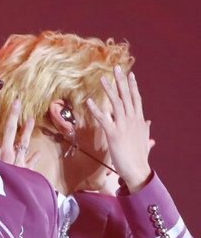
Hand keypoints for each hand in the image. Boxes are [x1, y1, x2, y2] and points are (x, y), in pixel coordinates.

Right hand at [0, 100, 41, 168]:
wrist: (5, 201)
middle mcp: (5, 154)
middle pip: (10, 130)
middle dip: (13, 115)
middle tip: (17, 102)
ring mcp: (17, 161)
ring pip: (24, 142)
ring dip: (27, 130)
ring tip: (31, 119)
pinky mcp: (25, 171)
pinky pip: (31, 162)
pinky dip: (34, 158)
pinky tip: (38, 153)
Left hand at [87, 67, 150, 192]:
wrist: (137, 169)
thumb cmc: (139, 157)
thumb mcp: (145, 140)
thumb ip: (145, 130)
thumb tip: (149, 124)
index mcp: (140, 120)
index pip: (136, 99)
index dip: (133, 86)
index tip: (130, 74)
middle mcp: (132, 119)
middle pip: (126, 96)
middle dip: (121, 81)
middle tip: (116, 68)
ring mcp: (123, 125)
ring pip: (115, 103)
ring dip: (109, 89)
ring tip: (102, 78)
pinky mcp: (113, 133)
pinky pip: (103, 118)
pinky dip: (96, 109)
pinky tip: (89, 101)